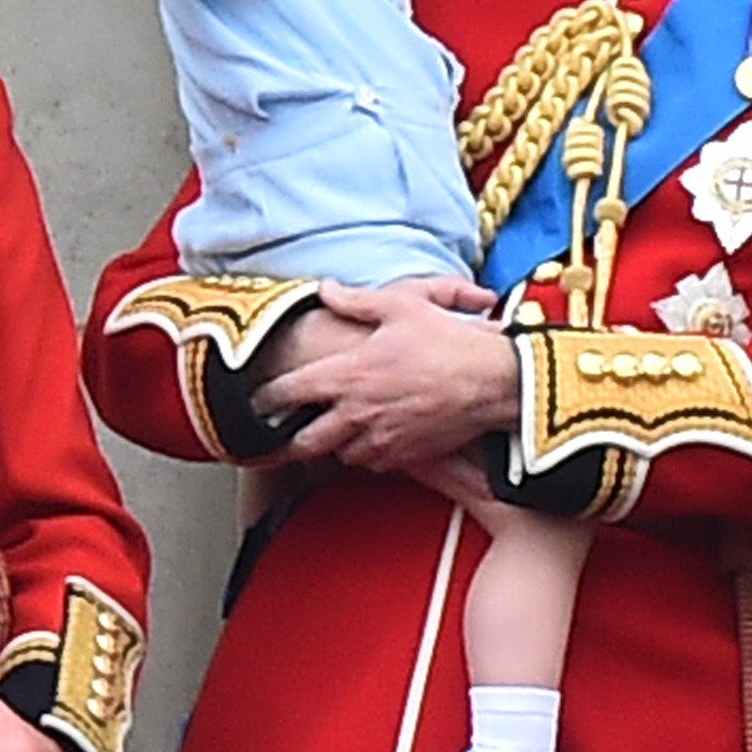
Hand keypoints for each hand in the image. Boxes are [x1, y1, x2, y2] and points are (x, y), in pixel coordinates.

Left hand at [250, 279, 522, 472]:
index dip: (265, 397)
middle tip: (283, 433)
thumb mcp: (401, 306)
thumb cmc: (450, 341)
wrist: (495, 382)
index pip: (288, 393)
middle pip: (304, 442)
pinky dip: (366, 453)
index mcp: (349, 375)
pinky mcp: (405, 457)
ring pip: (339, 454)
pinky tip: (372, 437)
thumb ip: (356, 301)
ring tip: (334, 430)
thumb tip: (326, 289)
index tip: (256, 399)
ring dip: (333, 444)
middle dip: (289, 439)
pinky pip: (372, 462)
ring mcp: (381, 439)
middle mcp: (357, 413)